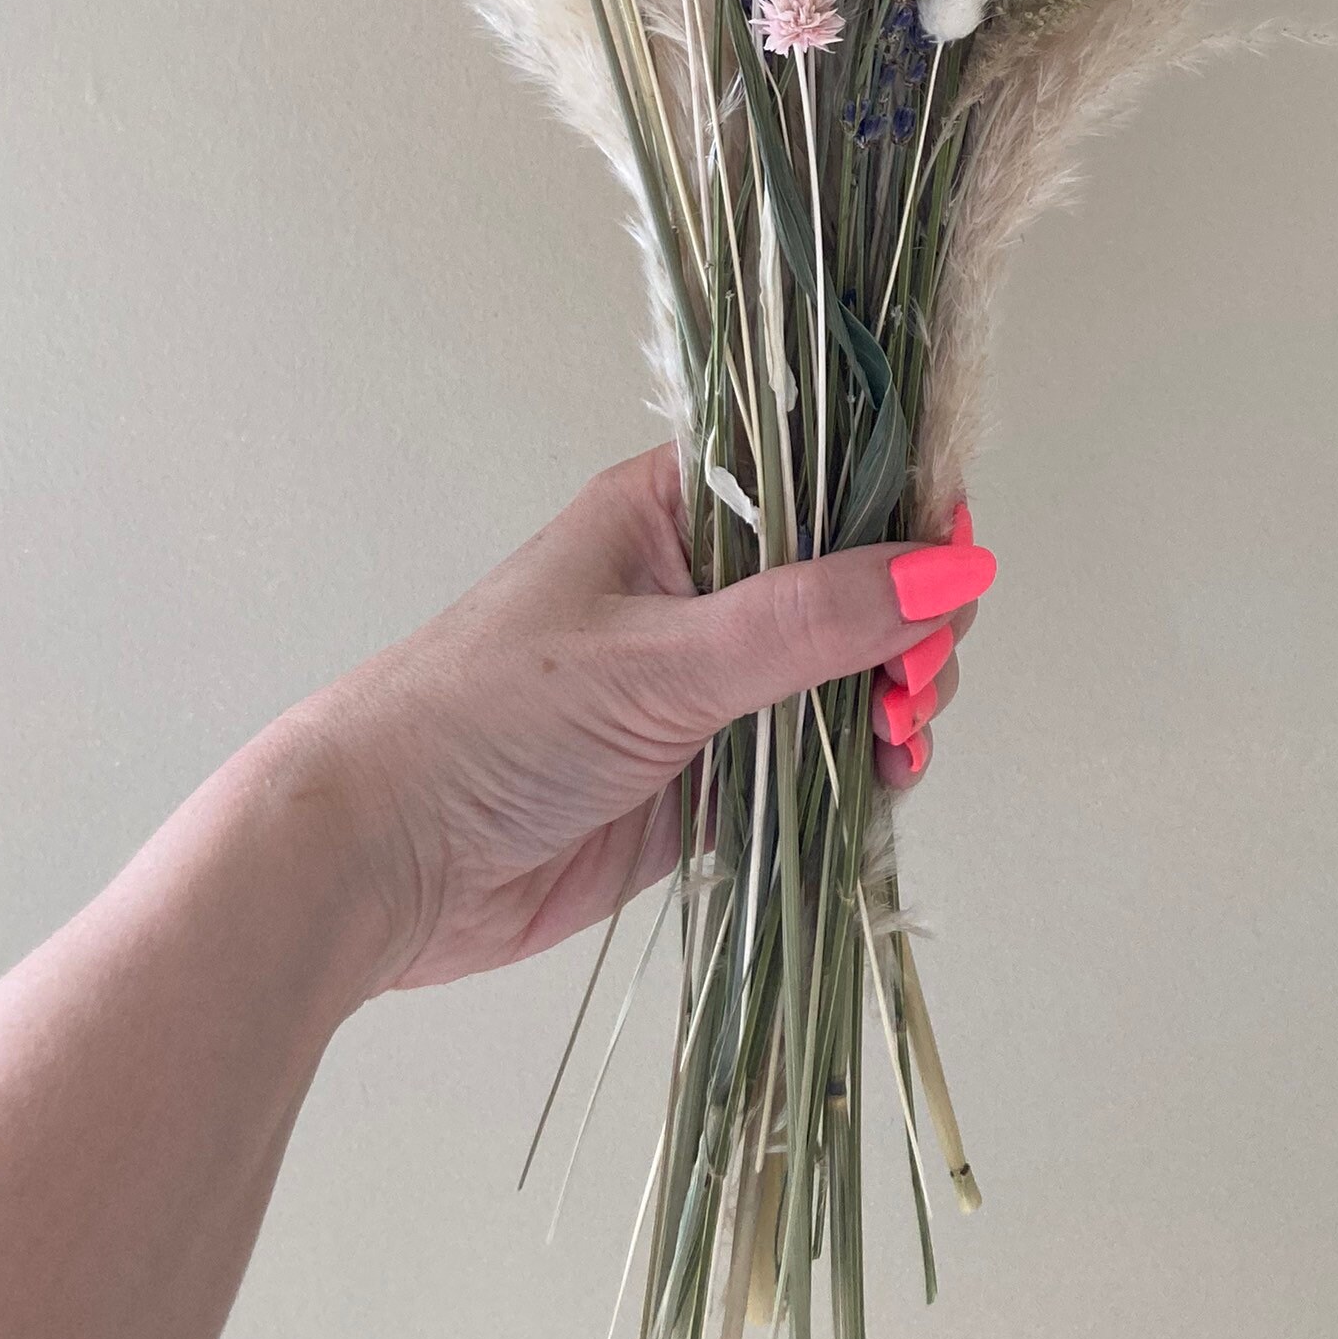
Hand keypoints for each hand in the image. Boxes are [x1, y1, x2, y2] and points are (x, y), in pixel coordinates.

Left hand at [292, 447, 992, 991]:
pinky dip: (864, 769)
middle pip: (851, 581)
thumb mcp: (666, 657)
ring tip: (909, 730)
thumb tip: (957, 568)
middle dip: (910, 619)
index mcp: (672, 508)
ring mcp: (704, 688)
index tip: (962, 558)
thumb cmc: (491, 719)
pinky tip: (891, 776)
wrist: (375, 863)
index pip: (820, 474)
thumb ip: (817, 619)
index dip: (901, 506)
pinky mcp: (704, 784)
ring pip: (842, 676)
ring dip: (895, 696)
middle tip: (924, 677)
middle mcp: (698, 586)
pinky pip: (814, 762)